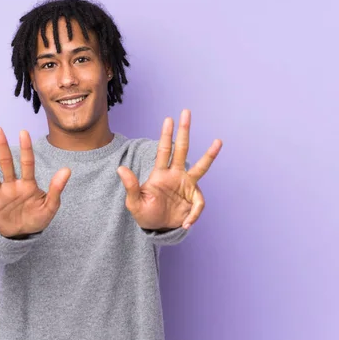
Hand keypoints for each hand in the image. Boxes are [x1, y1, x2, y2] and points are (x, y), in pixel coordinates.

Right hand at [0, 127, 70, 237]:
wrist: (23, 235)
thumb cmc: (37, 218)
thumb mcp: (51, 207)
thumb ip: (57, 189)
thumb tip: (67, 169)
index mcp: (28, 184)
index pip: (27, 163)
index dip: (25, 148)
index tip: (23, 132)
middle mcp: (12, 185)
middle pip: (6, 163)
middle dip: (2, 146)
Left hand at [117, 110, 221, 230]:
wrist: (157, 228)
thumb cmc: (145, 213)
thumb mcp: (134, 202)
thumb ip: (130, 186)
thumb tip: (120, 168)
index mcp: (160, 174)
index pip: (163, 151)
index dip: (166, 136)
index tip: (168, 119)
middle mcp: (176, 175)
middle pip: (182, 149)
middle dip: (184, 131)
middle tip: (186, 112)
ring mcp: (187, 186)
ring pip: (200, 167)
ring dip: (209, 155)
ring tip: (218, 141)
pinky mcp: (193, 201)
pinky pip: (197, 204)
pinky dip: (193, 214)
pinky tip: (185, 223)